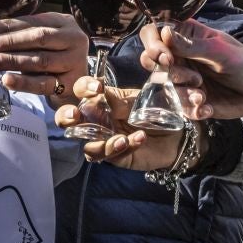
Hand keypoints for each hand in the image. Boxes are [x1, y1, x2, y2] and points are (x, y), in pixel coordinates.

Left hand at [0, 13, 88, 102]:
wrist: (77, 88)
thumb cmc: (53, 59)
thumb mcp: (39, 43)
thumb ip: (17, 37)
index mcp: (64, 22)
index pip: (32, 22)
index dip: (7, 28)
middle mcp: (75, 39)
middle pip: (39, 38)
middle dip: (9, 42)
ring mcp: (76, 61)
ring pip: (40, 60)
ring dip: (12, 61)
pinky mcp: (72, 84)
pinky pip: (44, 83)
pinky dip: (24, 82)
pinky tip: (7, 80)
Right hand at [53, 78, 184, 170]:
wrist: (177, 134)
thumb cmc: (156, 111)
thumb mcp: (141, 98)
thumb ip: (121, 97)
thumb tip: (102, 93)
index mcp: (102, 99)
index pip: (82, 89)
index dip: (83, 87)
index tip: (98, 88)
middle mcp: (97, 119)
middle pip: (67, 119)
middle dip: (65, 117)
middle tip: (75, 116)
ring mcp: (103, 139)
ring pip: (86, 144)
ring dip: (102, 142)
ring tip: (122, 139)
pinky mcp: (114, 156)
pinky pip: (107, 156)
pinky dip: (119, 149)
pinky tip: (138, 140)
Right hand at [140, 20, 242, 119]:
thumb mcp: (219, 51)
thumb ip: (191, 46)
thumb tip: (165, 32)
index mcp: (185, 37)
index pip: (153, 33)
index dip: (153, 45)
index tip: (167, 58)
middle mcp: (180, 56)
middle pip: (151, 61)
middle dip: (168, 73)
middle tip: (192, 78)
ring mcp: (183, 79)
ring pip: (164, 87)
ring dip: (183, 93)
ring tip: (203, 95)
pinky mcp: (189, 100)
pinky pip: (178, 107)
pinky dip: (192, 109)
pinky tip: (208, 108)